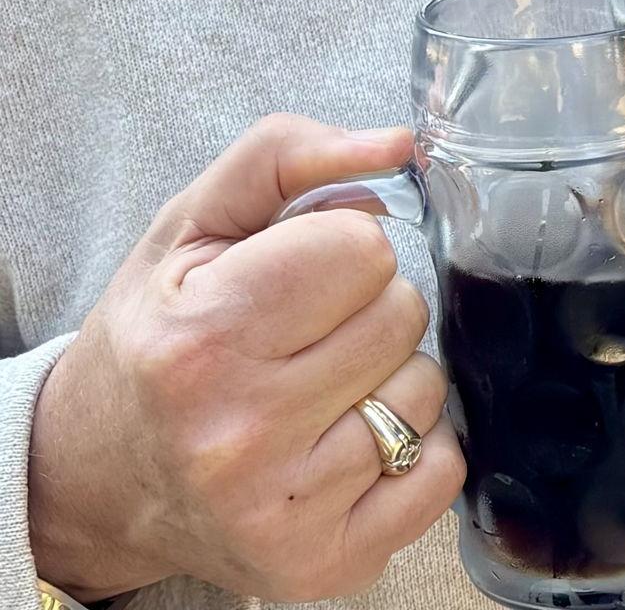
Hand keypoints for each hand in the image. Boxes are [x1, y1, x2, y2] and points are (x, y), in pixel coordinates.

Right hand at [27, 115, 464, 600]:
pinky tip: (346, 442)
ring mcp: (282, 509)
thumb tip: (399, 144)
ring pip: (427, 389)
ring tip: (319, 390)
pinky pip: (442, 471)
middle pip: (404, 313)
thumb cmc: (160, 335)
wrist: (98, 477)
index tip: (295, 276)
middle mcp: (238, 433)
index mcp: (203, 337)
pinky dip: (413, 448)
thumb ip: (288, 155)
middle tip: (305, 335)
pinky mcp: (321, 566)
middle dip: (369, 307)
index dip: (341, 248)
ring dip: (389, 377)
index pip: (366, 246)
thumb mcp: (193, 225)